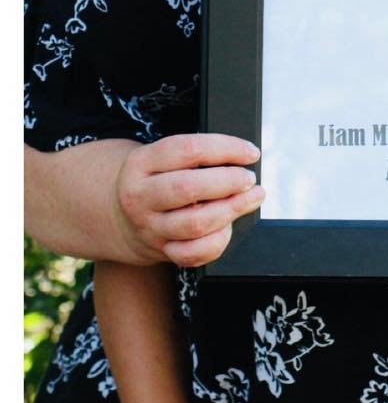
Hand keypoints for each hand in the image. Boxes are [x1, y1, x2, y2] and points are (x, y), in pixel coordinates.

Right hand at [113, 133, 264, 266]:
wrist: (119, 216)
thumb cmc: (157, 179)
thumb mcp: (164, 158)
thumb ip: (199, 155)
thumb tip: (244, 158)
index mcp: (142, 163)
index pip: (189, 150)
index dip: (227, 149)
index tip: (251, 153)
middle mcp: (140, 196)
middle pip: (189, 187)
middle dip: (229, 181)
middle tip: (249, 179)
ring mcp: (149, 227)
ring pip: (195, 223)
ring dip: (232, 209)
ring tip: (252, 197)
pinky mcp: (160, 250)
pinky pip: (193, 253)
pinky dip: (218, 241)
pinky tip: (227, 227)